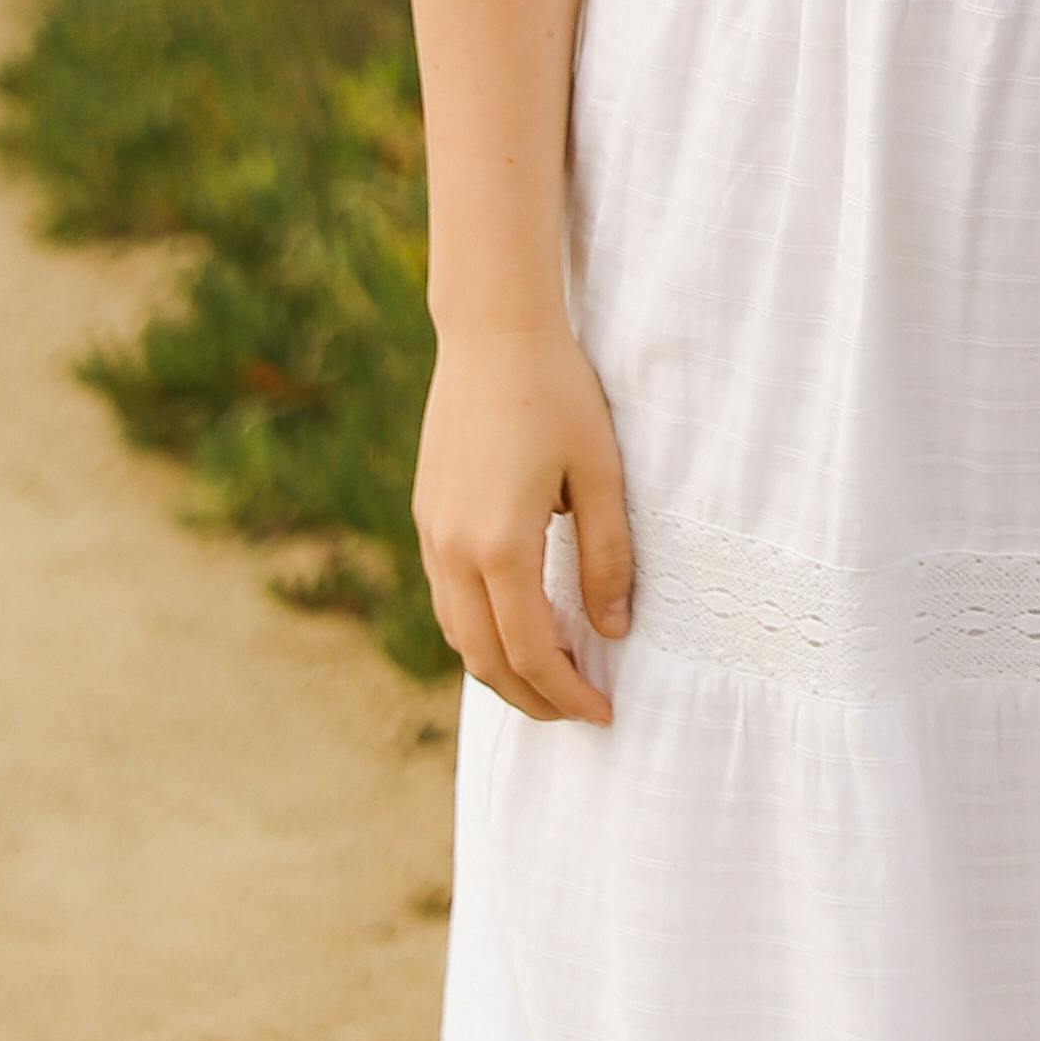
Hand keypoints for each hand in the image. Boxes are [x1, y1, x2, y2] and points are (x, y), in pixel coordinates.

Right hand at [416, 316, 635, 724]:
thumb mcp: (601, 471)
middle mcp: (454, 550)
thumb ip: (607, 557)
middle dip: (533, 698)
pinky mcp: (427, 515)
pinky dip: (478, 632)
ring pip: (458, 635)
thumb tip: (612, 632)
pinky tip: (513, 626)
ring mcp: (432, 533)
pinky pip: (447, 599)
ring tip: (550, 679)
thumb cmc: (557, 392)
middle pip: (486, 660)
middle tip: (579, 710)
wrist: (493, 329)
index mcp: (500, 545)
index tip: (604, 711)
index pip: (531, 652)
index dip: (568, 693)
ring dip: (501, 670)